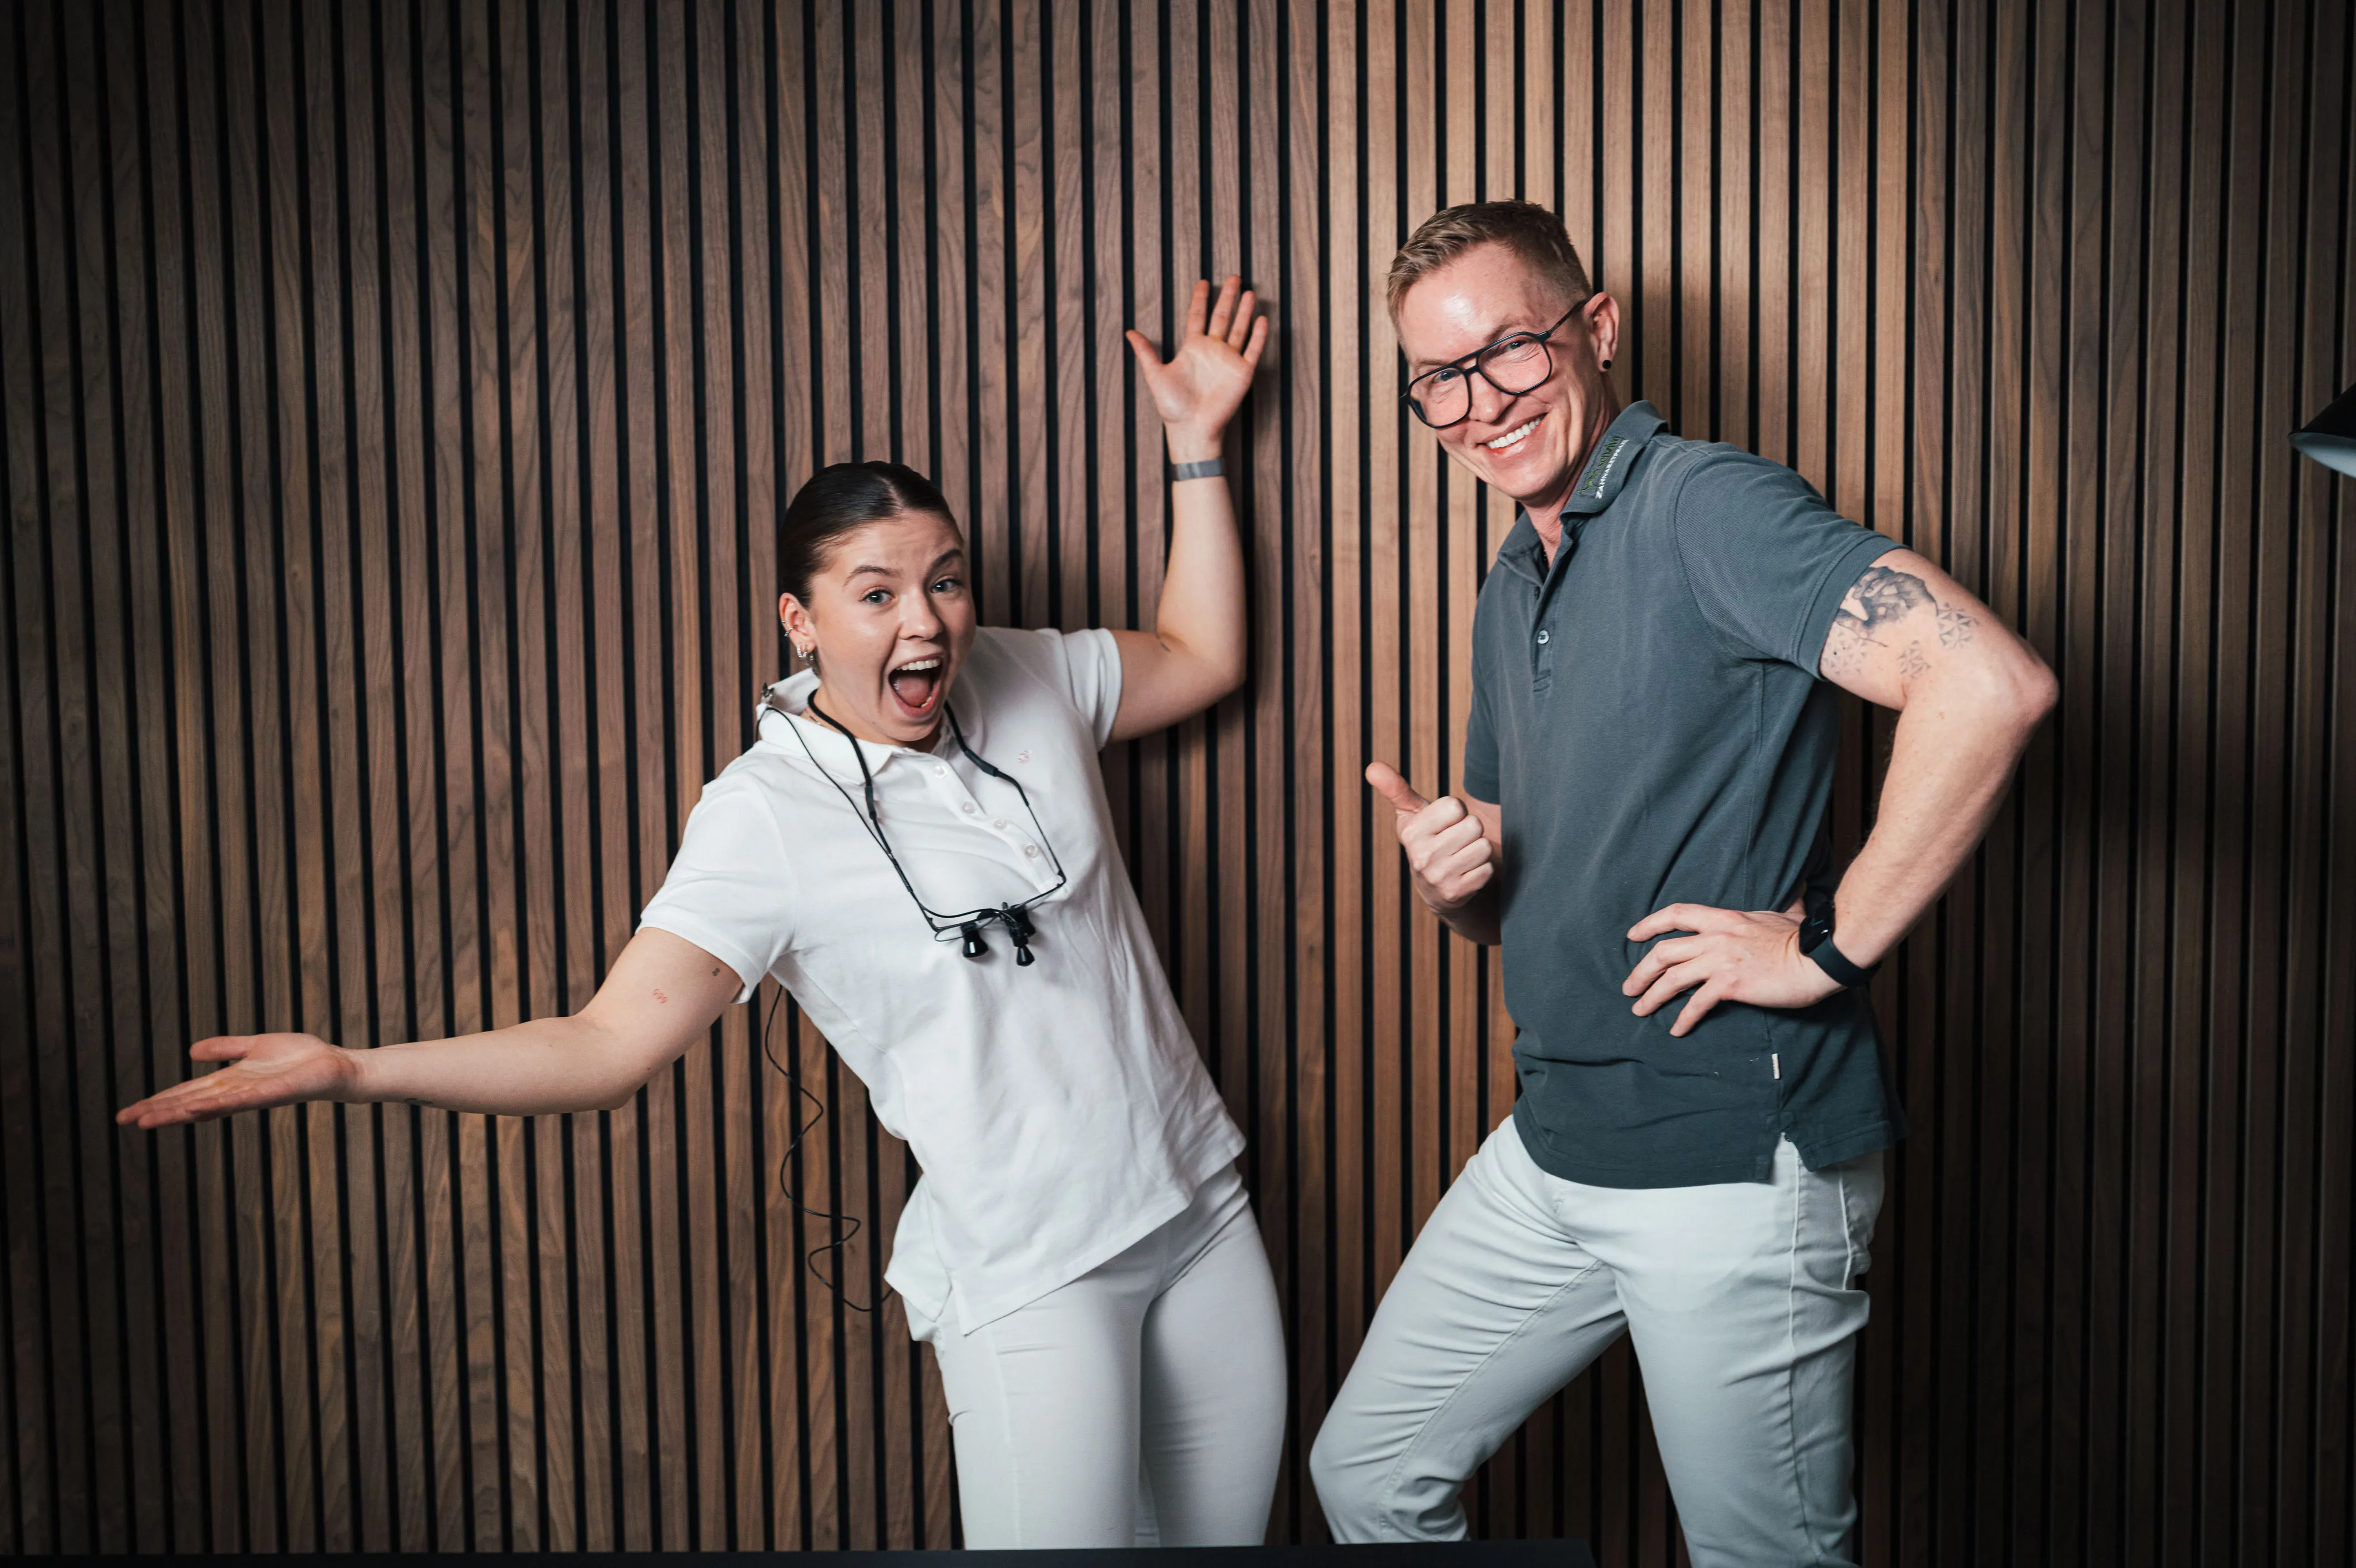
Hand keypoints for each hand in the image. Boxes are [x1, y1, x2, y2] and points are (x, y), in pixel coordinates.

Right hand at [115, 1032, 360, 1129]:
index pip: (187, 1093)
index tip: (130, 1113)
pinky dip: (219, 1105)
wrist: (335, 1065)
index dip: (158, 1101)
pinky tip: (196, 1109)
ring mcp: (253, 1095)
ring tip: (148, 1120)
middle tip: (125, 1120)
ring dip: (179, 1113)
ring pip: (209, 1106)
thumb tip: (192, 1052)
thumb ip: (226, 1048)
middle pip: (190, 1103)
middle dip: (158, 1111)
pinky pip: (242, 1100)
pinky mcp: (273, 1093)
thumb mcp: (256, 1046)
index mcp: (231, 1081)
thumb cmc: (300, 1057)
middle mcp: (237, 1092)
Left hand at [1125, 275, 1268, 459]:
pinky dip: (1257, 335)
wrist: (1191, 429)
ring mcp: (1228, 361)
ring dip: (1244, 311)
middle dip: (1227, 297)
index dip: (1200, 299)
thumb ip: (1145, 352)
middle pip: (1221, 317)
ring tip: (1248, 292)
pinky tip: (1260, 318)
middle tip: (1233, 277)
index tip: (1203, 282)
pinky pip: (1252, 350)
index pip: (1197, 317)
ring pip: (1238, 329)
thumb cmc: (1172, 407)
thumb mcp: (1155, 375)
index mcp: (1192, 348)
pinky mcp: (1242, 373)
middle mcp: (1212, 350)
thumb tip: (1129, 332)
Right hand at [1367, 762, 1493, 910]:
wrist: (1435, 887)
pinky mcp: (1457, 893)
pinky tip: (1466, 871)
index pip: (1455, 806)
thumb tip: (1372, 767)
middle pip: (1474, 825)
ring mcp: (1440, 877)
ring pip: (1483, 847)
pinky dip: (1481, 869)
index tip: (1445, 822)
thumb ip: (1396, 789)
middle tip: (1455, 840)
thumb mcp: (1410, 814)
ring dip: (1477, 849)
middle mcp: (1423, 856)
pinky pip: (1487, 869)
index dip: (1455, 812)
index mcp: (1412, 833)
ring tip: (1461, 854)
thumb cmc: (1426, 839)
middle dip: (1469, 830)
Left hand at [1621, 904, 1841, 1037]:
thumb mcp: (1788, 913)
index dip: (1650, 924)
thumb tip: (1800, 890)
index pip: (1676, 914)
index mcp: (1724, 919)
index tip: (1632, 935)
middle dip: (1641, 971)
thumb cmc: (1805, 939)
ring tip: (1639, 1010)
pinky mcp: (1731, 984)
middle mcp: (1716, 937)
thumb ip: (1785, 904)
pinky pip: (1697, 1003)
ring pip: (1672, 978)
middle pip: (1663, 951)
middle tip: (1629, 987)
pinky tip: (1676, 1030)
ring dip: (1651, 996)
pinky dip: (1683, 1018)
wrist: (1821, 957)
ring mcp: (1721, 960)